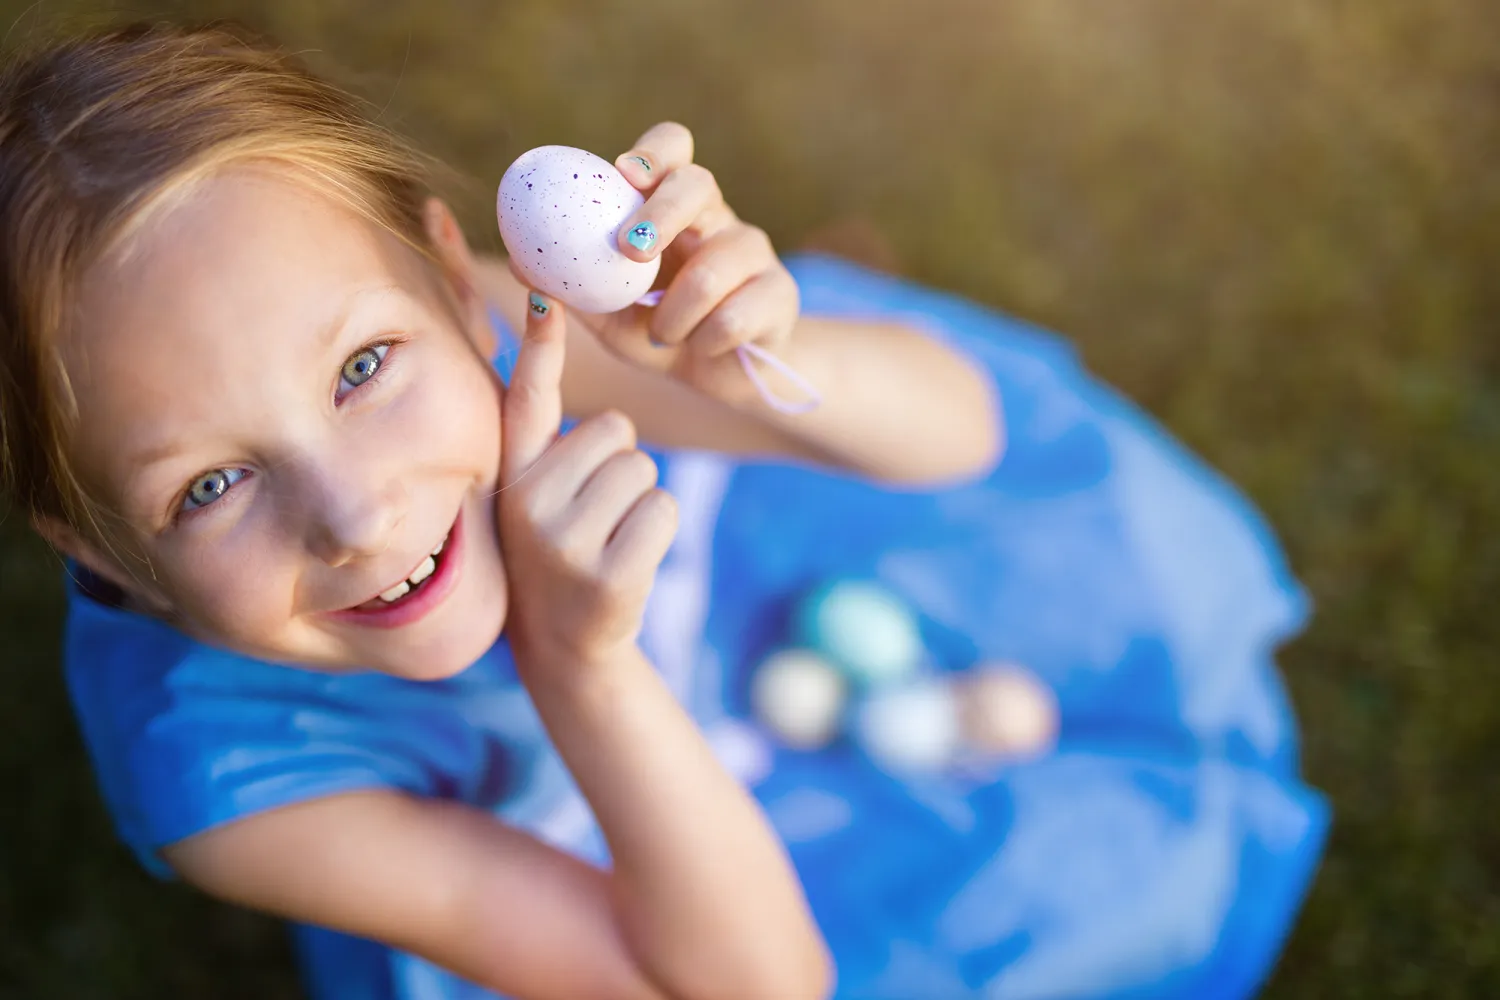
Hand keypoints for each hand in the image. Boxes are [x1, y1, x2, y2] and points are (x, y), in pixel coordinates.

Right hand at [497, 291, 678, 666]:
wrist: (566, 643)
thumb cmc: (561, 546)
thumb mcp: (537, 490)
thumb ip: (541, 426)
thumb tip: (543, 320)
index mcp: (511, 473)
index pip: (527, 398)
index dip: (540, 345)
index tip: (545, 296)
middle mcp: (526, 503)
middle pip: (616, 431)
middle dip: (623, 463)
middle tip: (595, 512)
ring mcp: (563, 543)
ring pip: (643, 469)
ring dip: (642, 498)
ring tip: (609, 537)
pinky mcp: (606, 575)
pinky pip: (662, 509)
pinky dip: (658, 529)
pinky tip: (627, 560)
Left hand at [525, 122, 801, 405]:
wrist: (720, 377)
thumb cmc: (661, 333)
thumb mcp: (610, 316)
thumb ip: (575, 289)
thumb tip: (523, 264)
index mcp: (674, 208)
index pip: (673, 149)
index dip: (653, 152)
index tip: (623, 174)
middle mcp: (717, 218)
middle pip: (699, 184)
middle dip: (661, 212)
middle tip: (629, 250)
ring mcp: (754, 251)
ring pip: (713, 267)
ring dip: (675, 313)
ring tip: (665, 334)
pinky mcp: (780, 294)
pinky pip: (735, 317)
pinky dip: (704, 341)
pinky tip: (701, 348)